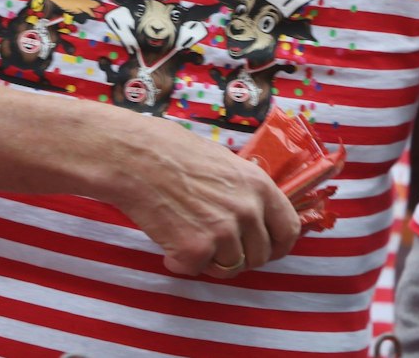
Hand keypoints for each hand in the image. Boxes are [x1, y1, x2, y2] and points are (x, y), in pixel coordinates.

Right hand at [101, 115, 302, 279]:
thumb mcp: (220, 160)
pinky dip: (178, 262)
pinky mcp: (195, 250)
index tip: (263, 250)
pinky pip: (195, 270)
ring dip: (208, 260)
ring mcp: (223, 232)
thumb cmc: (166, 149)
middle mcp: (247, 211)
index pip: (288, 230)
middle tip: (212, 246)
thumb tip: (247, 212)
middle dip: (237, 256)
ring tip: (184, 238)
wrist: (130, 156)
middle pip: (259, 256)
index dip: (277, 246)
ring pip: (229, 267)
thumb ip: (240, 189)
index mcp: (258, 186)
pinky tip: (166, 243)